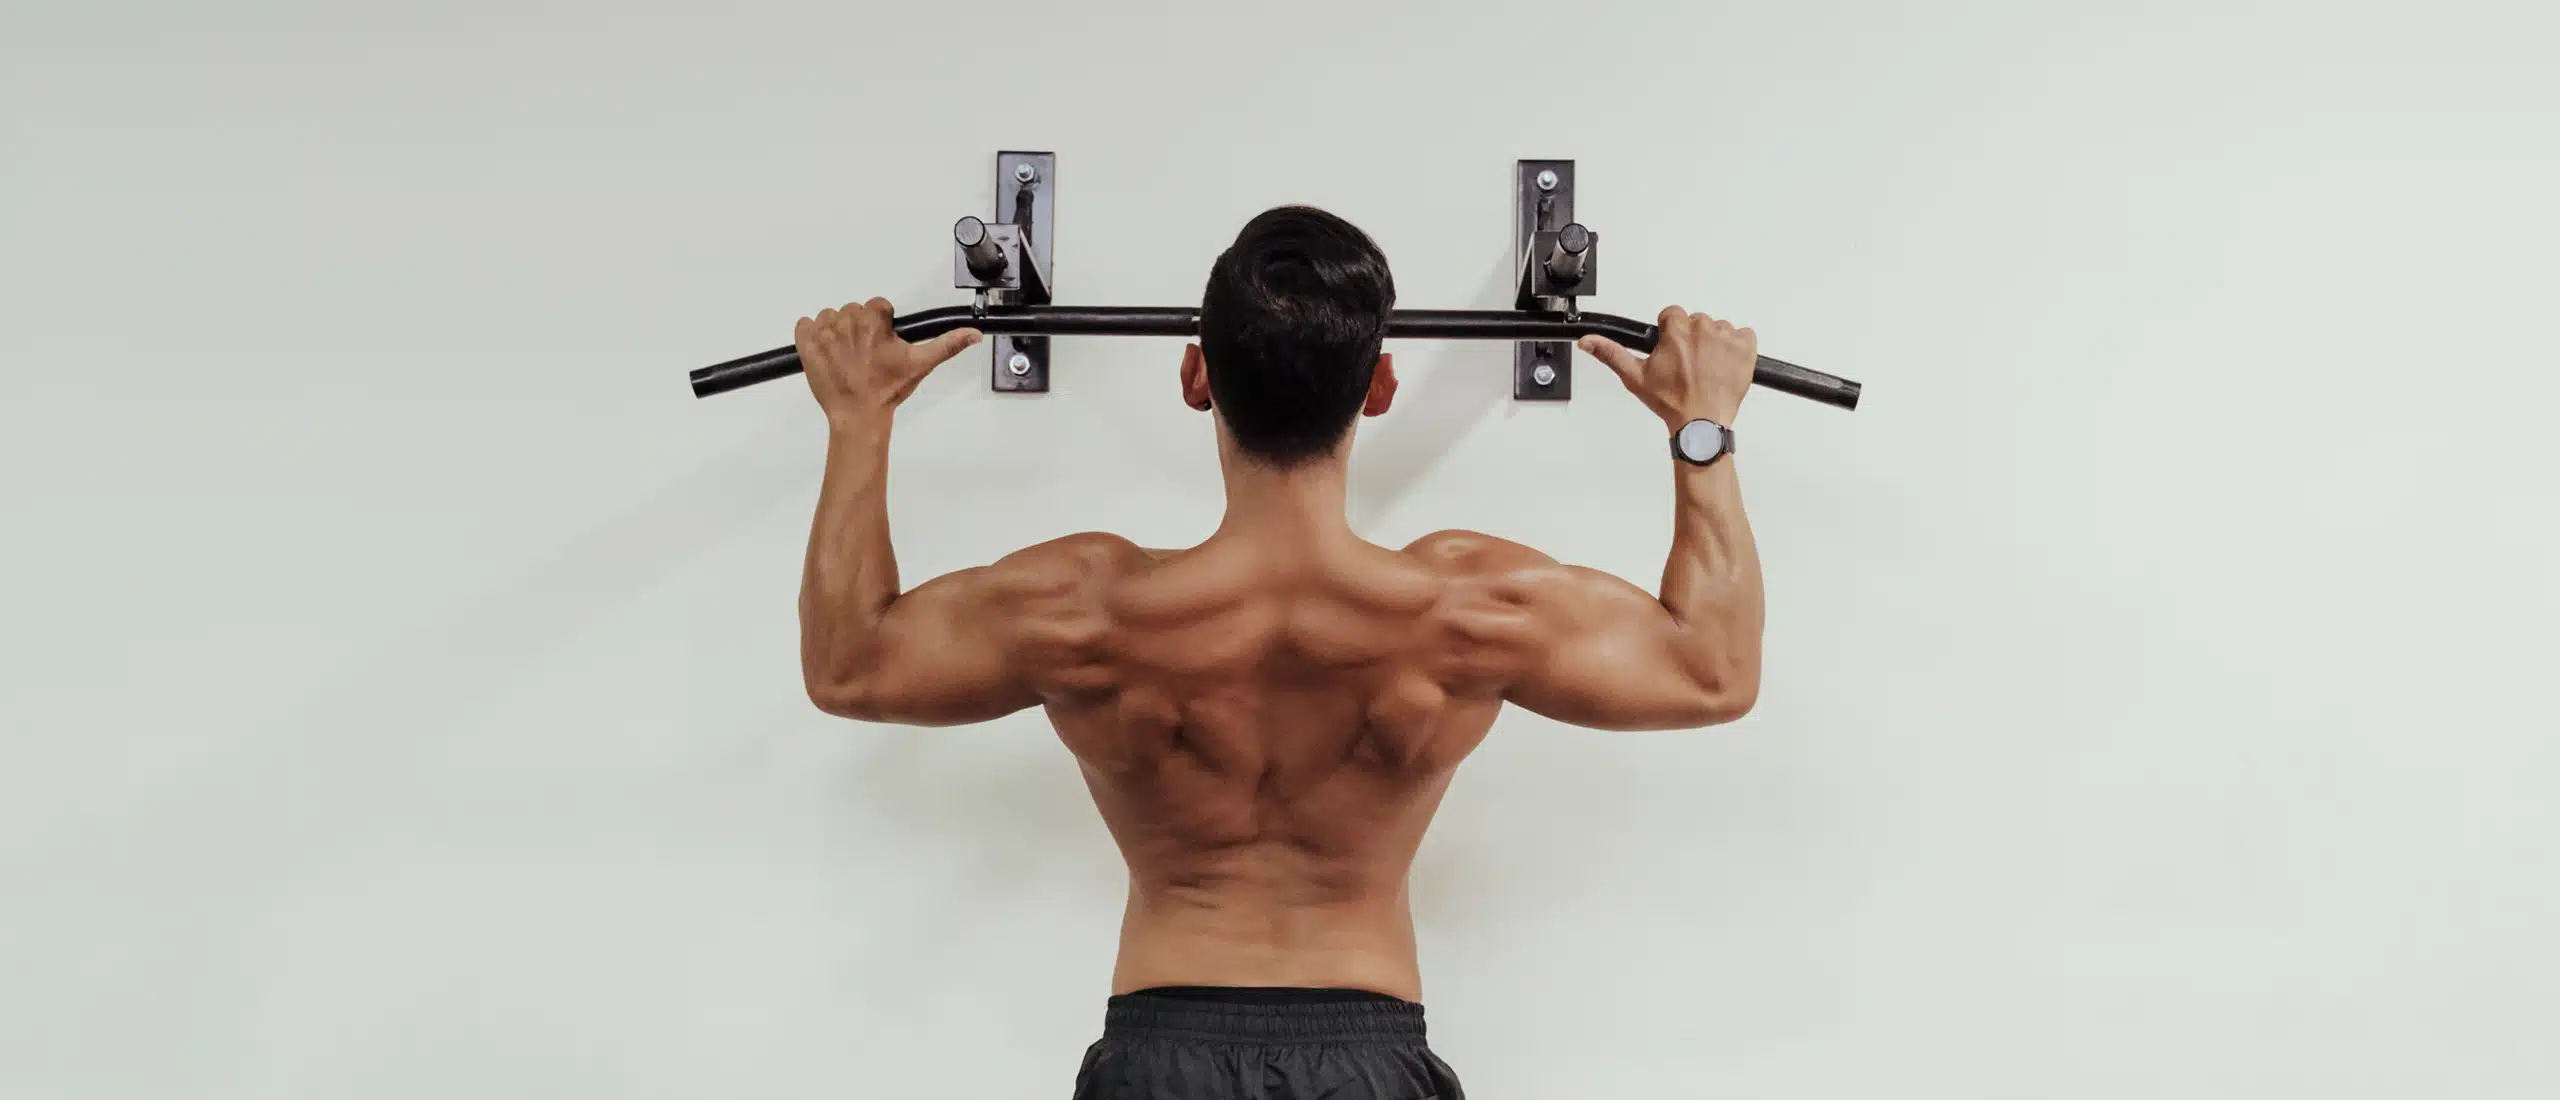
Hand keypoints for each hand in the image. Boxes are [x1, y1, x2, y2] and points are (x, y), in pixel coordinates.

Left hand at [794, 298, 981, 420]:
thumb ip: (947, 345)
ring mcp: (823, 332)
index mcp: (873, 321)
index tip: (882, 344)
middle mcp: (846, 321)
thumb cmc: (888, 390)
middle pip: (853, 310)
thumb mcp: (921, 365)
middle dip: (860, 328)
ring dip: (837, 331)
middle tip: (866, 354)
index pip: (877, 306)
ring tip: (847, 356)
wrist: (858, 415)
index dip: (881, 324)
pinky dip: (813, 335)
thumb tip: (974, 334)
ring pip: (831, 317)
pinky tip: (827, 353)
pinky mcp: (805, 344)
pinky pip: (805, 325)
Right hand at [1578, 306, 1756, 427]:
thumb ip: (1611, 353)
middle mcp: (1703, 329)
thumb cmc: (1672, 402)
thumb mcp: (1635, 377)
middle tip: (1688, 365)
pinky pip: (1744, 335)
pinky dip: (1737, 347)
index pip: (1672, 314)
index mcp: (1677, 331)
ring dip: (1714, 343)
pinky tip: (1725, 365)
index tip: (1672, 350)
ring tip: (1707, 369)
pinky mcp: (1746, 348)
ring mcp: (1727, 338)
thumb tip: (1588, 341)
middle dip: (1692, 339)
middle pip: (1696, 321)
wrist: (1701, 424)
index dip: (1670, 333)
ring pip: (1718, 328)